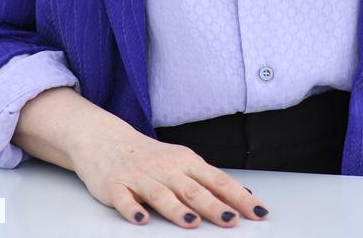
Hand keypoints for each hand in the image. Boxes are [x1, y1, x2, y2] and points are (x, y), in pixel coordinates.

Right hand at [71, 114, 269, 227]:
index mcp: (185, 161)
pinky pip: (124, 199)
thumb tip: (241, 195)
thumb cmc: (149, 156)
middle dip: (213, 206)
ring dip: (177, 209)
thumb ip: (207, 180)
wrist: (105, 140)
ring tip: (192, 223)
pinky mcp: (115, 186)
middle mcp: (165, 168)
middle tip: (231, 221)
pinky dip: (132, 209)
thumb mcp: (180, 162)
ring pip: (161, 194)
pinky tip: (141, 219)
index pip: (217, 180)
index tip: (257, 212)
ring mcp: (140, 177)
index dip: (238, 197)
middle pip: (192, 189)